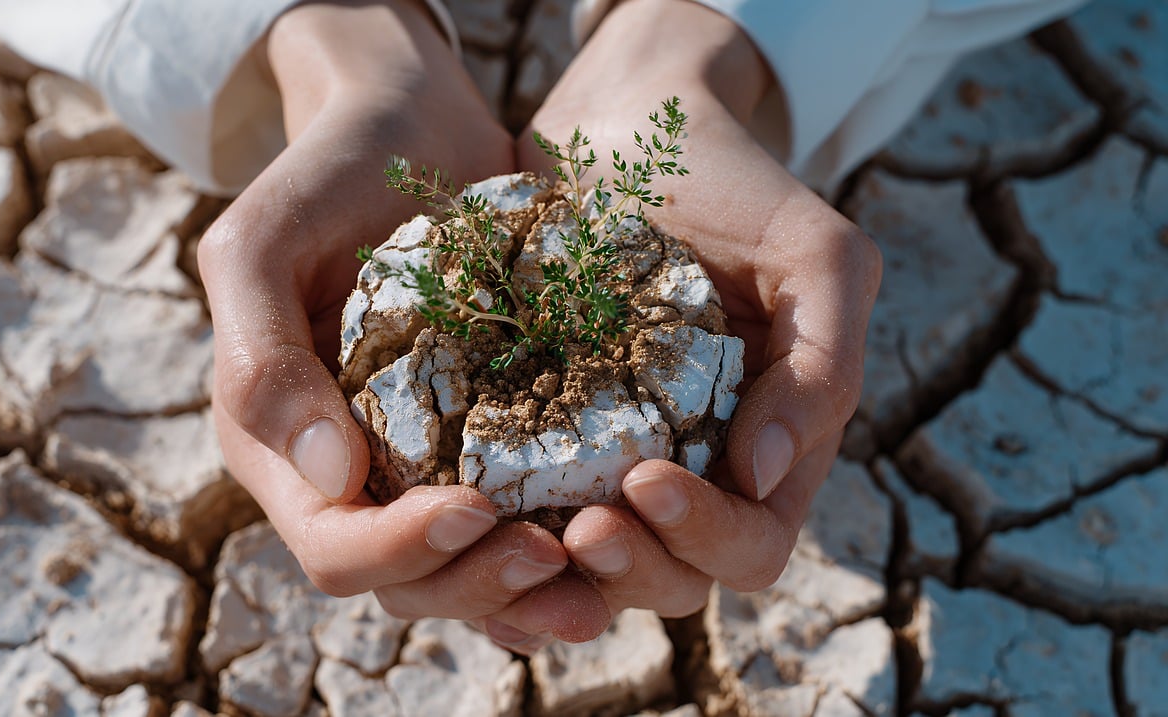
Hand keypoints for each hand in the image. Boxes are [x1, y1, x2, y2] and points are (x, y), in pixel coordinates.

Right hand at [199, 0, 579, 630]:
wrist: (407, 123)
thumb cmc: (328, 171)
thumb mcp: (264, 241)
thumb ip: (262, 355)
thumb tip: (325, 478)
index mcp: (281, 445)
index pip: (332, 545)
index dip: (399, 550)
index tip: (476, 510)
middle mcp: (346, 473)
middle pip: (406, 581)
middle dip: (478, 583)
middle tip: (555, 554)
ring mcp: (416, 463)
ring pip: (466, 572)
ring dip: (528, 592)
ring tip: (600, 582)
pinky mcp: (479, 442)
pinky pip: (512, 528)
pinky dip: (554, 562)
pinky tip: (604, 566)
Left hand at [502, 0, 882, 632]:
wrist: (627, 124)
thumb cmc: (731, 185)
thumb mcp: (815, 256)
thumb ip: (822, 365)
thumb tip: (764, 475)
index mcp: (765, 448)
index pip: (753, 544)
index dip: (708, 537)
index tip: (647, 479)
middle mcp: (690, 470)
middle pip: (672, 579)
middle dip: (631, 568)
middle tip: (578, 528)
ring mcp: (607, 460)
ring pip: (589, 570)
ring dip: (555, 575)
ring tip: (513, 530)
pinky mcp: (532, 437)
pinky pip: (515, 519)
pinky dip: (492, 543)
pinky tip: (457, 528)